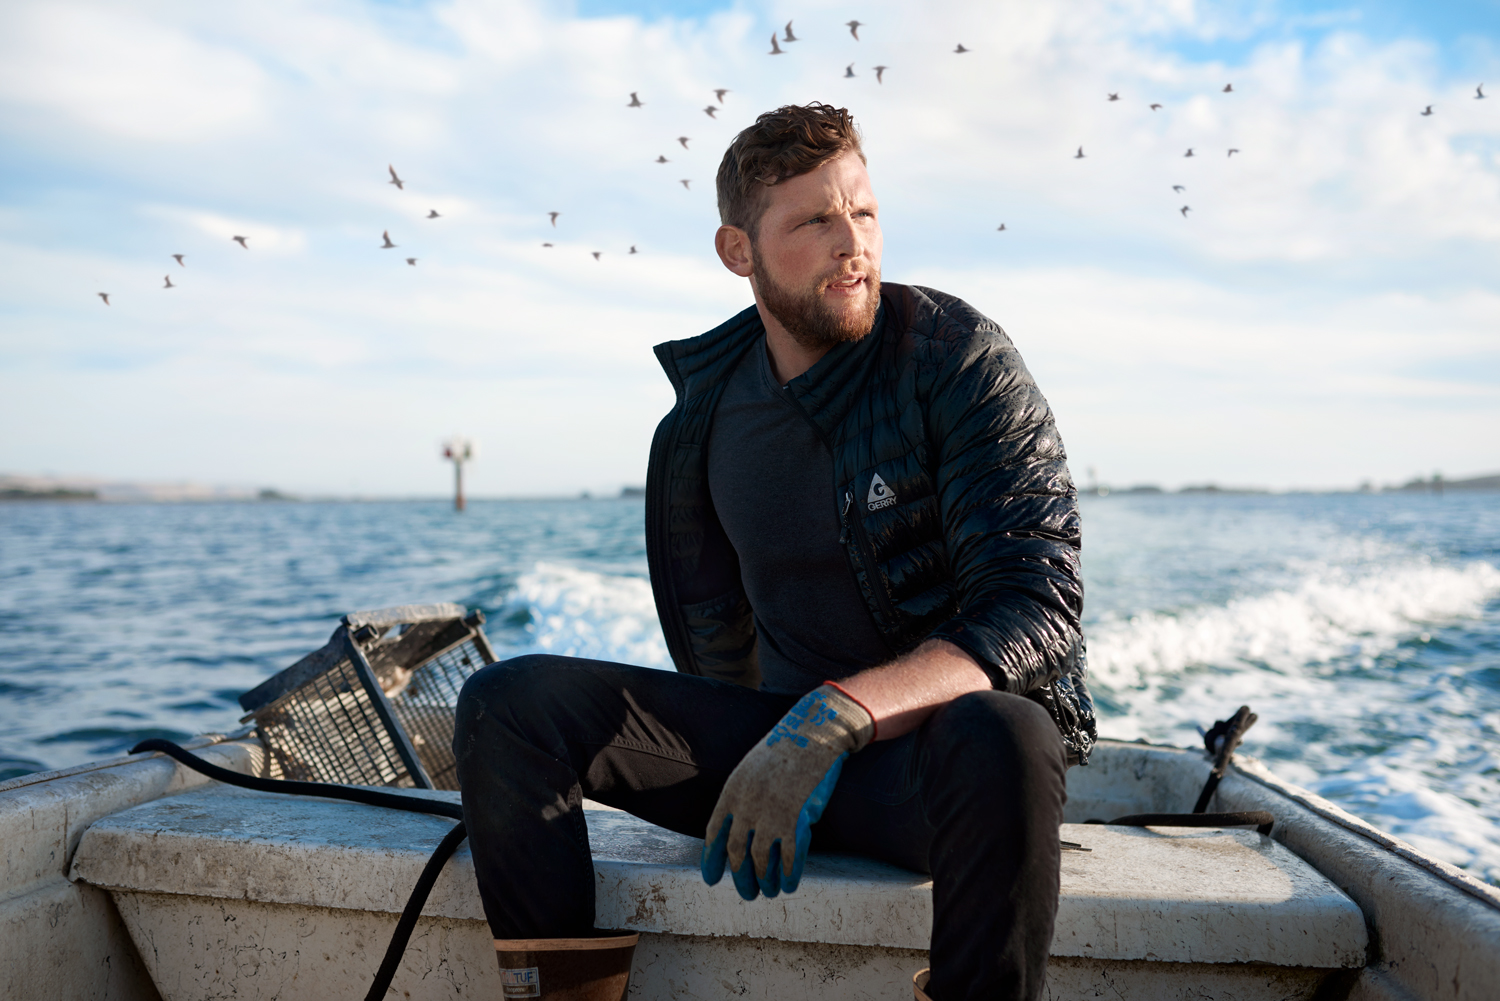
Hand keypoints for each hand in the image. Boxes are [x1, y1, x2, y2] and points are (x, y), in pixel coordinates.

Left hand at [700, 684, 873, 899]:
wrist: (813, 733)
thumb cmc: (784, 749)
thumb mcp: (751, 769)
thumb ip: (742, 797)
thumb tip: (738, 826)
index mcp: (732, 791)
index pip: (715, 833)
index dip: (712, 859)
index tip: (711, 879)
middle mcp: (747, 805)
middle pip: (737, 852)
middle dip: (741, 877)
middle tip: (748, 893)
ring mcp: (772, 813)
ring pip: (762, 860)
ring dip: (765, 880)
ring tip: (770, 892)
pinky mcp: (797, 818)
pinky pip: (790, 857)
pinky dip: (789, 874)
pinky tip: (790, 884)